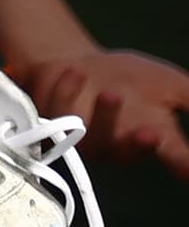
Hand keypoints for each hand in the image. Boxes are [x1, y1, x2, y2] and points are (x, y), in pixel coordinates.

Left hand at [12, 49, 188, 180]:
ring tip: (112, 93)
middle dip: (140, 147)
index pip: (177, 159)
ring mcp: (83, 136)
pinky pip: (57, 114)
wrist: (75, 59)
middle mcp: (118, 143)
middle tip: (151, 134)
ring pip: (93, 140)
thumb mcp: (170, 83)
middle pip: (130, 155)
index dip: (186, 166)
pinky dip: (68, 91)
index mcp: (151, 136)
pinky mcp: (51, 124)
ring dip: (104, 118)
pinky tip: (76, 72)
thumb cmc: (127, 77)